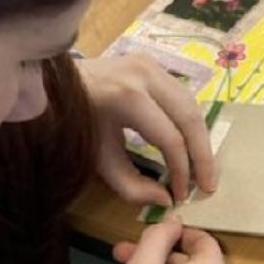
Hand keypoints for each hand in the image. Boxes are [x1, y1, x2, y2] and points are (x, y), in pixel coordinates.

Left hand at [78, 54, 218, 205]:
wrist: (55, 85)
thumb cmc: (75, 125)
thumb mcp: (99, 161)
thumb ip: (132, 187)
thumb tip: (166, 199)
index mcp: (128, 97)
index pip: (171, 139)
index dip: (182, 171)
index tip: (182, 194)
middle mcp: (145, 75)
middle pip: (190, 118)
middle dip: (203, 156)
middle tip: (209, 185)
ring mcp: (151, 64)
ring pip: (192, 105)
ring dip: (201, 139)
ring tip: (204, 169)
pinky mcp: (154, 64)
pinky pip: (183, 97)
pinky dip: (191, 124)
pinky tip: (191, 146)